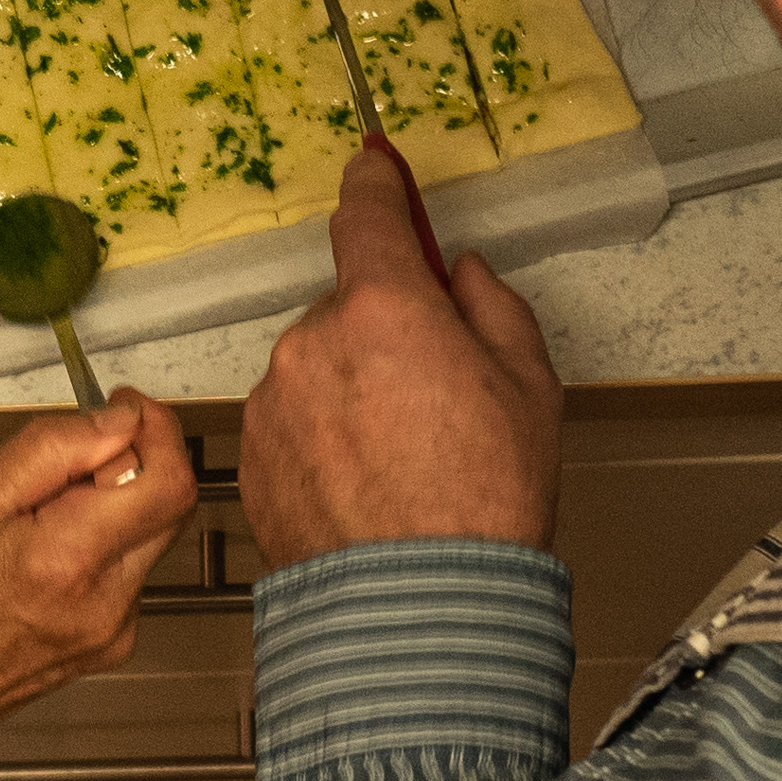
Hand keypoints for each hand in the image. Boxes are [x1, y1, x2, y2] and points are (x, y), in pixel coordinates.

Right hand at [0, 392, 198, 766]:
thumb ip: (50, 452)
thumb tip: (113, 421)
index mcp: (65, 560)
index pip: (168, 482)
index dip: (157, 431)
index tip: (125, 411)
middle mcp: (104, 603)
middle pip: (169, 507)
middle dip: (133, 463)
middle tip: (72, 455)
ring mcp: (111, 631)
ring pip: (147, 538)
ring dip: (111, 506)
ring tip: (35, 516)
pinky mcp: (107, 645)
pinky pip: (126, 573)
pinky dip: (98, 544)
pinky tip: (39, 553)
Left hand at [239, 151, 563, 569]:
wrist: (420, 615)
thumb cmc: (484, 504)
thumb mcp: (530, 386)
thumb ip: (491, 307)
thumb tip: (460, 275)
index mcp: (384, 309)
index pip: (367, 217)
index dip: (375, 186)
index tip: (373, 166)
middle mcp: (312, 342)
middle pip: (350, 310)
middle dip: (385, 337)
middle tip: (435, 403)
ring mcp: (273, 403)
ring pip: (317, 371)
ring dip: (350, 394)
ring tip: (402, 465)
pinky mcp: (252, 459)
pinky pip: (292, 425)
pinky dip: (322, 442)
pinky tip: (365, 490)